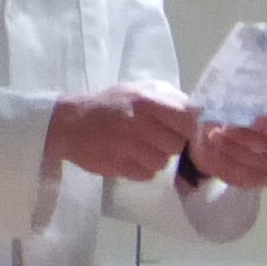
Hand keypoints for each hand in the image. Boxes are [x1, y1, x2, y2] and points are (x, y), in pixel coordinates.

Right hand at [46, 85, 198, 183]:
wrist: (68, 123)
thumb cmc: (108, 105)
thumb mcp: (136, 90)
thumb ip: (166, 98)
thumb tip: (197, 111)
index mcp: (146, 101)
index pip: (187, 118)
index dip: (189, 127)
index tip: (182, 129)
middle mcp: (140, 123)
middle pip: (177, 144)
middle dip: (170, 144)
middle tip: (155, 139)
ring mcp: (129, 147)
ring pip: (163, 162)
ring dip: (155, 158)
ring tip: (138, 148)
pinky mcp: (120, 167)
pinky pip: (147, 175)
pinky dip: (141, 170)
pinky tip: (129, 158)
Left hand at [193, 105, 266, 189]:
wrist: (219, 135)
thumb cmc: (233, 113)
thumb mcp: (231, 102)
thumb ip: (233, 103)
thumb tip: (227, 108)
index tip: (255, 119)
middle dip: (246, 138)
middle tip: (224, 129)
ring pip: (258, 162)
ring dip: (232, 149)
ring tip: (213, 136)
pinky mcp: (261, 179)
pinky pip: (245, 175)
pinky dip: (227, 163)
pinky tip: (214, 151)